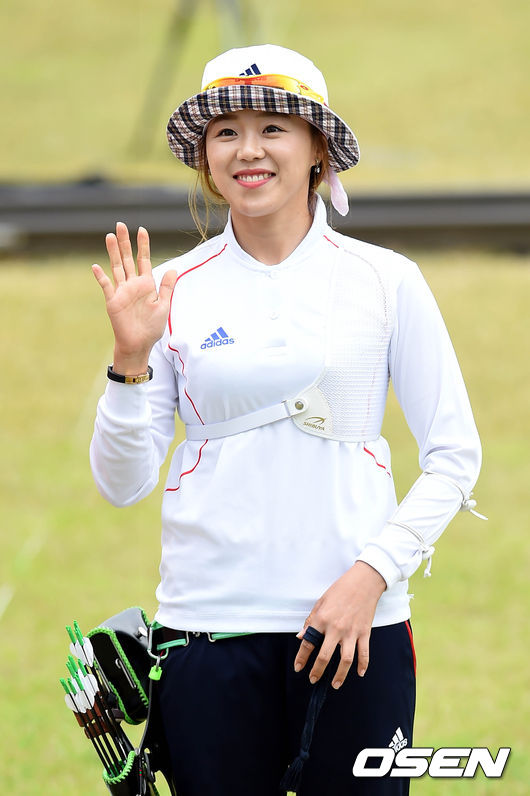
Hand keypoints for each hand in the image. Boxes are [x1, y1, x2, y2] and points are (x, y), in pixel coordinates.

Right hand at [92, 222, 176, 372]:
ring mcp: (121, 291)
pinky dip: (101, 277)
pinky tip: (96, 266)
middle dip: (125, 242)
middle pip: (128, 259)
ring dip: (113, 252)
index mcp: (146, 285)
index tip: (142, 229)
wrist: (139, 344)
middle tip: (120, 225)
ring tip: (109, 236)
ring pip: (117, 267)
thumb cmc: (152, 328)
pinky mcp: (113, 301)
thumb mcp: (163, 306)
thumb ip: (166, 287)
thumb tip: (174, 269)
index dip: (143, 245)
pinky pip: (106, 286)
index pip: (143, 260)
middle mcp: (132, 285)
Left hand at [293, 561, 385, 688]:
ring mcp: (352, 632)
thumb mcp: (321, 602)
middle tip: (313, 679)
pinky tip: (359, 673)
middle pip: (325, 656)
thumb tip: (301, 636)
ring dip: (340, 675)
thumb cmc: (340, 590)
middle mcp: (336, 628)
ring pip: (346, 660)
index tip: (298, 667)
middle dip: (317, 670)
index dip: (302, 657)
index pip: (308, 643)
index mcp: (322, 619)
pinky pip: (364, 653)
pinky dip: (362, 665)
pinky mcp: (365, 632)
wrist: (363, 582)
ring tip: (335, 684)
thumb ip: (311, 620)